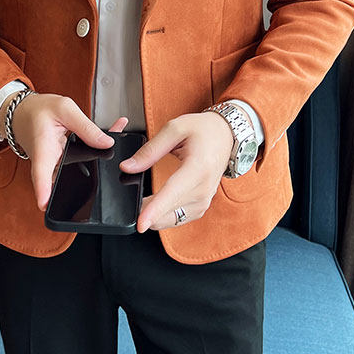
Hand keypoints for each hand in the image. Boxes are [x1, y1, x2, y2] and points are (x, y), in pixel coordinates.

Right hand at [10, 91, 127, 210]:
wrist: (25, 112)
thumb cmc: (40, 110)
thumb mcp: (65, 109)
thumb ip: (86, 127)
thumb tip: (107, 143)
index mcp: (44, 149)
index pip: (41, 175)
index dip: (44, 192)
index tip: (46, 206)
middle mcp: (47, 163)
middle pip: (63, 183)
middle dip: (85, 186)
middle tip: (106, 183)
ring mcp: (54, 167)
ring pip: (75, 174)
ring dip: (96, 164)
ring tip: (115, 150)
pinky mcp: (60, 165)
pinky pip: (77, 165)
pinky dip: (93, 155)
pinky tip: (111, 140)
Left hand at [119, 112, 234, 231]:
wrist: (226, 135)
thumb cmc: (202, 129)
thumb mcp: (174, 129)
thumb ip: (150, 150)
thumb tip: (127, 167)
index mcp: (198, 167)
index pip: (173, 193)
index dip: (155, 210)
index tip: (140, 224)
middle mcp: (204, 188)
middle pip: (171, 210)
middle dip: (146, 211)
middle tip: (130, 203)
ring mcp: (205, 200)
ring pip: (173, 218)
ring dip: (155, 215)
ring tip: (140, 203)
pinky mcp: (202, 206)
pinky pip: (179, 218)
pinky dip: (164, 215)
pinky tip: (156, 206)